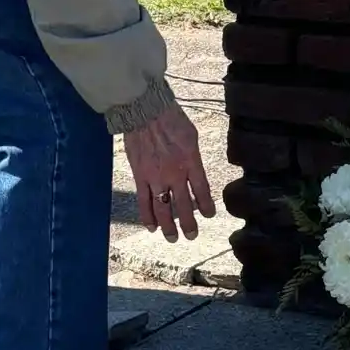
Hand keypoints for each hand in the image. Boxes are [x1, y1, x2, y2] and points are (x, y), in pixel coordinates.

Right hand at [124, 106, 215, 243]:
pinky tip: (152, 227)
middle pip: (184, 206)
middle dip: (189, 223)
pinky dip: (147, 217)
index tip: (209, 215)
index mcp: (191, 161)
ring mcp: (156, 177)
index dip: (206, 206)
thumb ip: (194, 158)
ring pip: (163, 209)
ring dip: (169, 226)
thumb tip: (196, 173)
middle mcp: (175, 173)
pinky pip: (143, 202)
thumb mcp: (191, 136)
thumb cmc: (171, 119)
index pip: (202, 190)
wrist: (145, 111)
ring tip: (173, 238)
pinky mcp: (140, 176)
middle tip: (192, 236)